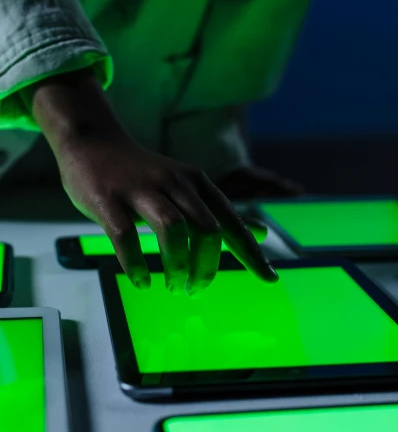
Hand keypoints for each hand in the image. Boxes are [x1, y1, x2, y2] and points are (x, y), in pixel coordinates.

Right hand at [23, 70, 277, 295]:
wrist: (94, 141)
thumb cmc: (145, 173)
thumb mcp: (189, 186)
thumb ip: (219, 211)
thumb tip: (260, 232)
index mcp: (196, 182)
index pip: (231, 221)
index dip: (252, 252)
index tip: (270, 279)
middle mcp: (175, 182)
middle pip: (206, 228)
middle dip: (206, 265)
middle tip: (196, 289)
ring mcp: (142, 190)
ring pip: (172, 229)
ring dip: (177, 265)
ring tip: (174, 287)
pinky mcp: (110, 199)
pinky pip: (126, 237)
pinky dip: (136, 265)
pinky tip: (142, 282)